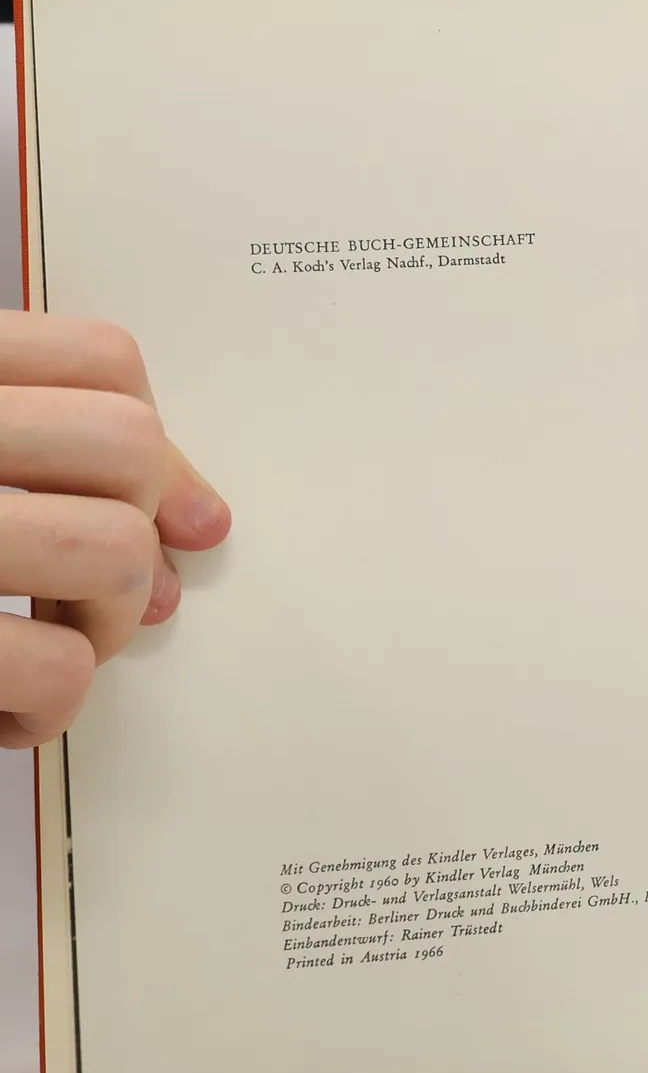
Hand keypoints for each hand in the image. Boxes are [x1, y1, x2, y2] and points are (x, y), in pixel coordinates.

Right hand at [0, 316, 229, 747]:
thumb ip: (54, 456)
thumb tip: (204, 523)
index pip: (101, 359)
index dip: (157, 438)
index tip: (172, 512)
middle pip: (127, 447)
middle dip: (138, 533)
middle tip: (93, 594)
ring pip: (113, 551)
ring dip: (103, 620)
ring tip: (49, 646)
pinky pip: (54, 669)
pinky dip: (48, 708)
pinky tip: (11, 713)